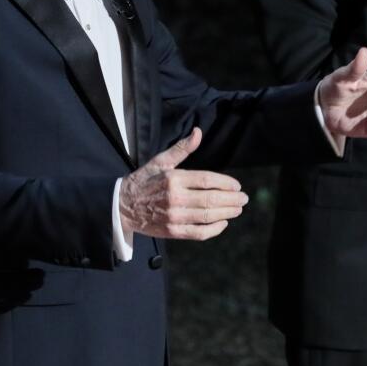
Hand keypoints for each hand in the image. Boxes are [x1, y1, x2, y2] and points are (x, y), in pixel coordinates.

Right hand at [118, 128, 248, 240]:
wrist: (123, 206)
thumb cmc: (144, 181)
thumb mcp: (160, 161)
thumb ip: (181, 149)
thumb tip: (198, 132)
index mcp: (173, 179)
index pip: (207, 180)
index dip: (225, 183)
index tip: (236, 185)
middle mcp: (175, 198)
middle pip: (211, 199)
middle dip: (232, 199)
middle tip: (244, 198)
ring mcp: (174, 217)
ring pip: (207, 216)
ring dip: (227, 213)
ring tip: (238, 209)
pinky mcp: (173, 232)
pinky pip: (198, 233)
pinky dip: (214, 229)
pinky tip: (223, 223)